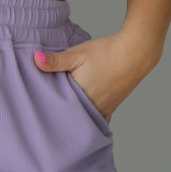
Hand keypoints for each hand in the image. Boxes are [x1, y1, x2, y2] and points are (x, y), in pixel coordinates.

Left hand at [32, 29, 160, 120]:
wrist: (136, 52)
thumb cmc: (106, 52)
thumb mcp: (77, 54)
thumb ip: (55, 60)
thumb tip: (34, 59)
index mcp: (79, 98)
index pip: (57, 109)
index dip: (46, 107)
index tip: (36, 107)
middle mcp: (92, 108)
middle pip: (70, 117)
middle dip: (59, 116)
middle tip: (44, 115)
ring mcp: (103, 109)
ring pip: (83, 119)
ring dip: (74, 117)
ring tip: (61, 114)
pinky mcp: (111, 107)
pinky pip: (95, 118)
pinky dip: (87, 117)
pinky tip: (81, 113)